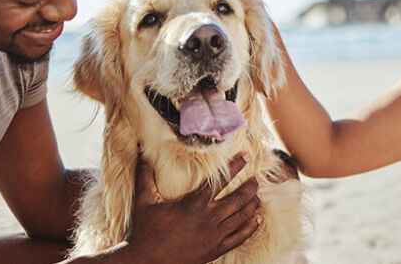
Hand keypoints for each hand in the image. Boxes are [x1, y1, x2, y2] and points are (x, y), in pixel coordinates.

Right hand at [123, 153, 261, 263]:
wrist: (147, 262)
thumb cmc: (145, 230)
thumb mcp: (143, 200)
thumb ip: (145, 173)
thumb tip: (141, 148)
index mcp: (194, 204)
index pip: (221, 180)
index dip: (236, 166)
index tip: (247, 156)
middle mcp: (208, 218)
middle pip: (237, 199)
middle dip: (250, 187)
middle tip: (258, 178)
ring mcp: (214, 236)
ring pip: (242, 217)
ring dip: (253, 204)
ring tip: (259, 195)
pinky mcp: (215, 250)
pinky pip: (239, 238)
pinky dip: (251, 228)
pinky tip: (258, 220)